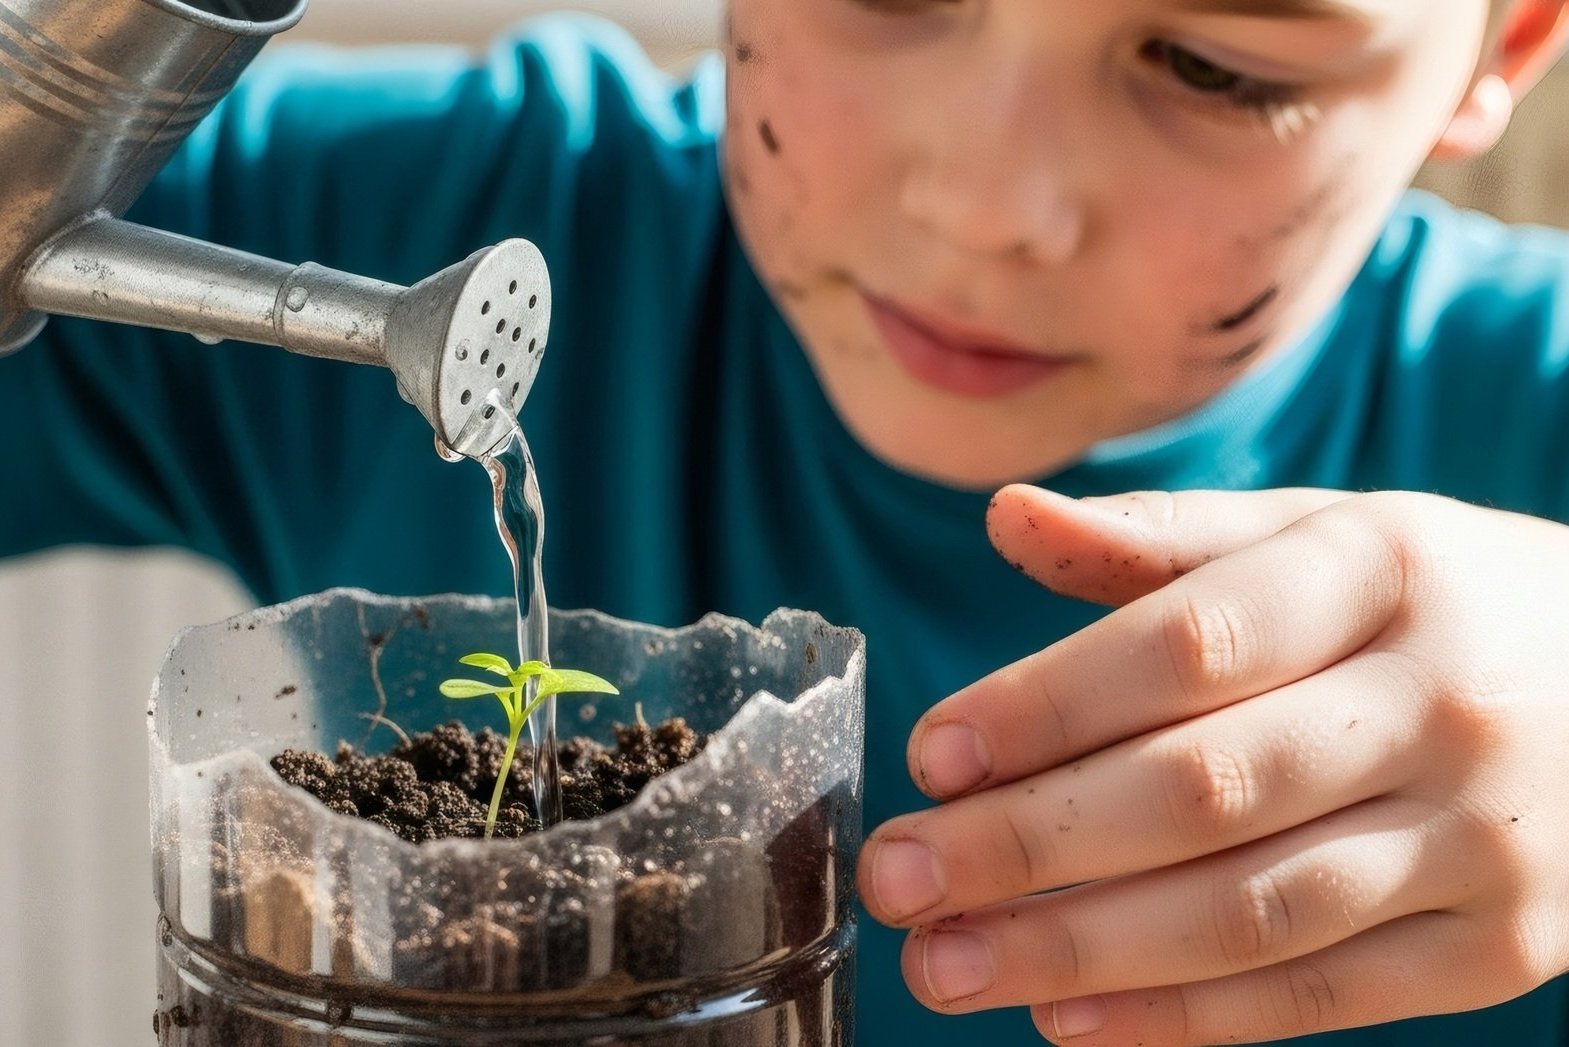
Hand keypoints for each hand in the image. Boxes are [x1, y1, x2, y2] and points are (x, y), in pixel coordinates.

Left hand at [857, 486, 1568, 1044]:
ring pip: (1251, 911)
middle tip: (899, 880)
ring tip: (948, 965)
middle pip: (1203, 789)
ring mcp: (1481, 839)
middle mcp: (1438, 703)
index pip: (1187, 641)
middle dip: (1029, 843)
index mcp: (1380, 570)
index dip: (1047, 705)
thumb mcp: (1318, 534)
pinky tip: (1068, 1021)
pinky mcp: (1498, 950)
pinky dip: (1186, 1019)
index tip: (932, 756)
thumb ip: (1161, 537)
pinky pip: (1322, 997)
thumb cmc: (1428, 601)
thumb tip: (1007, 517)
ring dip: (1080, 951)